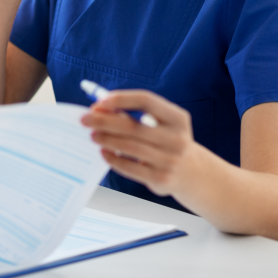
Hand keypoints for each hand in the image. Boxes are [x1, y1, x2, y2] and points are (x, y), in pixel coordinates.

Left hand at [81, 90, 200, 196]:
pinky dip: (113, 159)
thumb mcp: (161, 124)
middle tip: (86, 119)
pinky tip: (103, 152)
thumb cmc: (167, 140)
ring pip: (129, 147)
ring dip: (106, 139)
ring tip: (93, 135)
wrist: (192, 173)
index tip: (99, 102)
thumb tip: (100, 109)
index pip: (146, 101)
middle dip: (105, 121)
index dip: (121, 99)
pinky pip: (130, 168)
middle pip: (133, 126)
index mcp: (177, 118)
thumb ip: (135, 115)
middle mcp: (176, 138)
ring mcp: (170, 160)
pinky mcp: (161, 178)